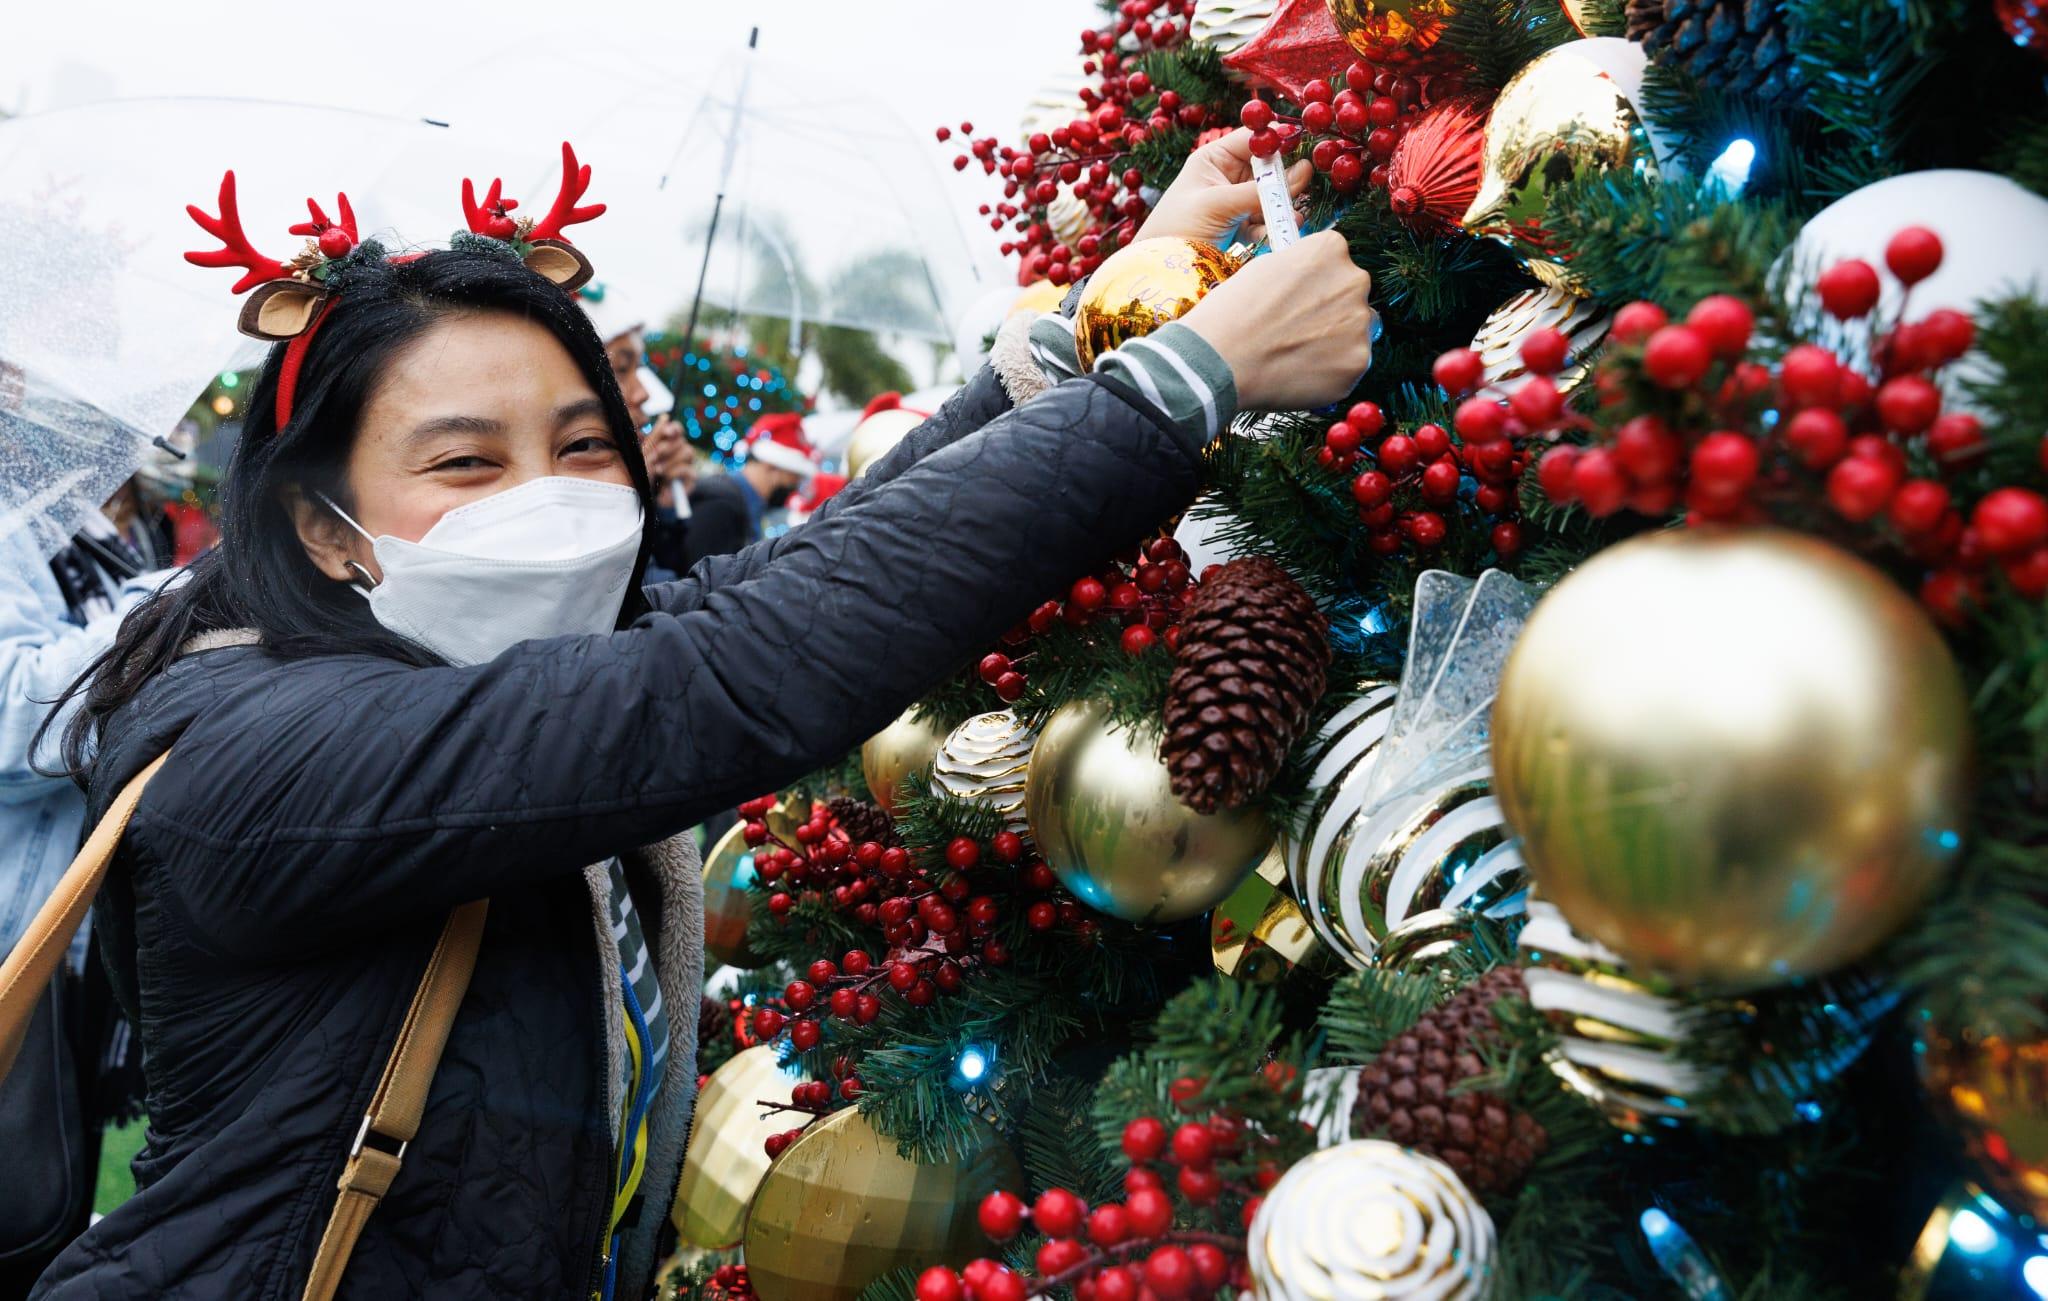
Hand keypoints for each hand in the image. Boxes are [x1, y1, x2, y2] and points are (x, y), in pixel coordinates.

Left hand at [642, 416, 695, 486]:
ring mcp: (687, 464)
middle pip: (682, 440)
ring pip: (687, 452)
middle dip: (667, 447)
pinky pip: (688, 469)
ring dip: (670, 461)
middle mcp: (679, 452)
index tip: (666, 432)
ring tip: (657, 470)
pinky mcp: (691, 479)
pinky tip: (665, 479)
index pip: (677, 429)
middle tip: (655, 456)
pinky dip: (675, 473)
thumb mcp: (645, 454)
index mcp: (668, 443)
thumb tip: (666, 416)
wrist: (643, 497)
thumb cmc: (641, 475)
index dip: (674, 428)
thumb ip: (655, 436)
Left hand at [1136, 127, 1312, 245]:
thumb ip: (1258, 191)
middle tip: (1306, 181)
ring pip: (1273, 196)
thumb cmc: (1176, 229)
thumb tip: (1302, 171)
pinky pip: (1269, 221)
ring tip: (1293, 214)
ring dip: (1285, 204)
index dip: (1278, 139)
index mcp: (1214, 160)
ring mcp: (1237, 203)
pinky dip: (1277, 225)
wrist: (1160, 272)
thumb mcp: (1216, 204)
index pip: (1253, 138)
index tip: (1305, 143)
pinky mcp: (1244, 229)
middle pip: (1269, 167)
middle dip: (1286, 176)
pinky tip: (1285, 229)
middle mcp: (1228, 177)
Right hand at [1178, 230, 1375, 411]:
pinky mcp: (1358, 362)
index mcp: (1330, 248)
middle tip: (1296, 331)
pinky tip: (1300, 373)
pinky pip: (1350, 366)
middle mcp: (1354, 280)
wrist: (1220, 360)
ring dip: (1334, 341)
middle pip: (1351, 296)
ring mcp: (1359, 324)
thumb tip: (1310, 285)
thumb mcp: (1263, 268)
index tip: (1297, 300)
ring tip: (1295, 355)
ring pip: (1355, 332)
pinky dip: (1331, 372)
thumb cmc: (1231, 314)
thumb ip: (1299, 270)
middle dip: (1330, 311)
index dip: (1314, 283)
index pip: (1336, 261)